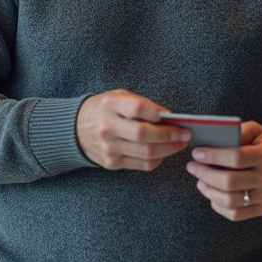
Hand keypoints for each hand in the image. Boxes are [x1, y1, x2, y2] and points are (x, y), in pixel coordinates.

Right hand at [76, 89, 190, 170]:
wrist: (76, 129)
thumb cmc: (104, 110)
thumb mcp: (119, 97)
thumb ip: (142, 104)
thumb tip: (169, 118)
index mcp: (109, 105)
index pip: (137, 109)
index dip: (157, 113)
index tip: (172, 116)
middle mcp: (107, 127)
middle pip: (144, 134)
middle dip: (169, 135)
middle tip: (185, 133)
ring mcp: (109, 147)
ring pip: (147, 153)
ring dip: (169, 149)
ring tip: (180, 143)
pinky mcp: (112, 163)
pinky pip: (143, 164)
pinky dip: (158, 158)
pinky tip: (164, 151)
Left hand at [185, 121, 261, 220]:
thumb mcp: (259, 132)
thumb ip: (239, 131)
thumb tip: (214, 138)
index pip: (235, 158)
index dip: (212, 156)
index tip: (197, 154)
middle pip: (229, 182)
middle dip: (204, 174)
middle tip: (192, 167)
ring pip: (230, 201)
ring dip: (209, 191)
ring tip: (200, 181)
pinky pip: (236, 214)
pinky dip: (219, 206)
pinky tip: (213, 195)